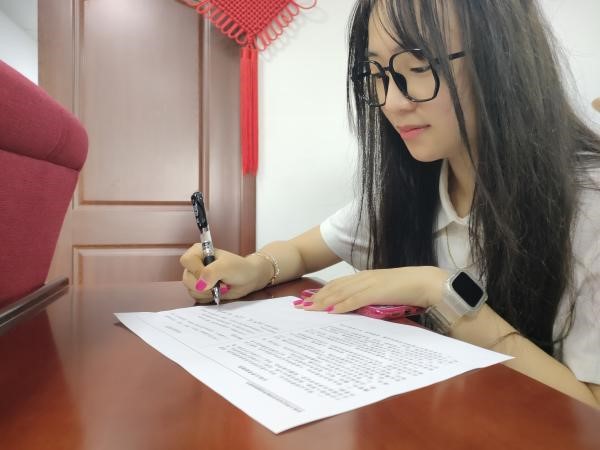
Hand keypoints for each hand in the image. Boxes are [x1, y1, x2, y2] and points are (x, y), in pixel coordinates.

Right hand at [180, 245, 264, 301]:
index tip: (211, 275)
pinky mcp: (200, 290)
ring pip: (191, 291)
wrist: (248, 279)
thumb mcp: (226, 266)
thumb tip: (200, 285)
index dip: (197, 271)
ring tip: (221, 287)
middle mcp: (194, 265)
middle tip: (221, 283)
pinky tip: (218, 292)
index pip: (186, 261)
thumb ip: (211, 272)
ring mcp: (196, 278)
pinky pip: (197, 298)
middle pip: (187, 279)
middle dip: (205, 285)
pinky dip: (209, 298)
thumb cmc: (239, 268)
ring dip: (208, 292)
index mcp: (197, 252)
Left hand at [298, 266, 448, 312]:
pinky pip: (355, 300)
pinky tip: (331, 311)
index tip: (308, 299)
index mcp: (366, 277)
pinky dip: (342, 305)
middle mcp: (364, 278)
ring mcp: (369, 284)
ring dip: (323, 302)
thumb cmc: (409, 288)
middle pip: (334, 288)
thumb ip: (371, 297)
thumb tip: (359, 308)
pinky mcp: (376, 292)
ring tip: (309, 310)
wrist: (427, 283)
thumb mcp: (385, 292)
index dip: (322, 292)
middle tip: (300, 307)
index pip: (338, 284)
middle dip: (316, 298)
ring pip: (340, 293)